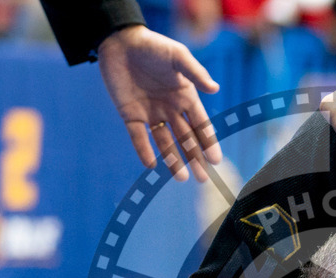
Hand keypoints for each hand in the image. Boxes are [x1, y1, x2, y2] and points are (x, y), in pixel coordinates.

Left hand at [97, 25, 221, 179]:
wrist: (120, 41)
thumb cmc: (153, 45)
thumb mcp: (178, 56)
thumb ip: (196, 73)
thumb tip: (215, 89)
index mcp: (185, 97)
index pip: (201, 125)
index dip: (208, 142)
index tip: (216, 161)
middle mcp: (170, 109)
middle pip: (186, 139)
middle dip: (195, 158)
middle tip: (202, 178)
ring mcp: (151, 113)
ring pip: (165, 142)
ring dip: (174, 160)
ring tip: (182, 178)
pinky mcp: (131, 115)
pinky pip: (139, 137)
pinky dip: (144, 150)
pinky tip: (151, 164)